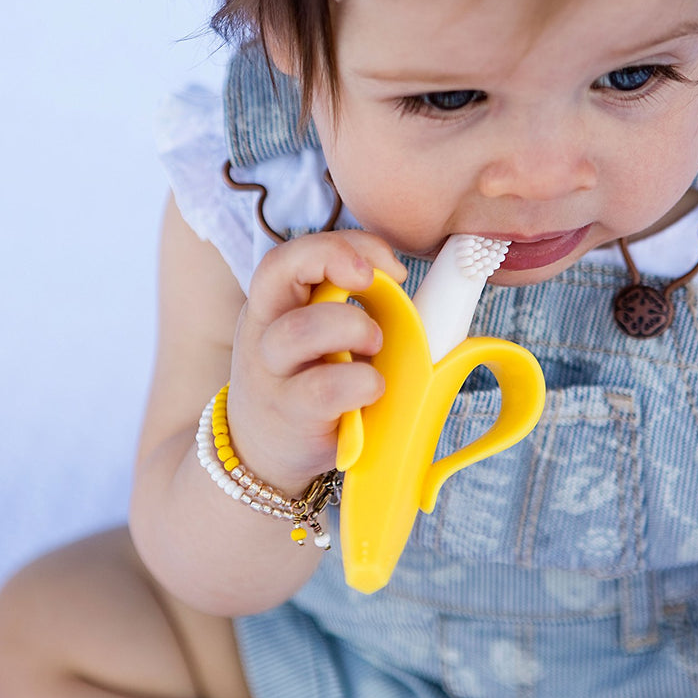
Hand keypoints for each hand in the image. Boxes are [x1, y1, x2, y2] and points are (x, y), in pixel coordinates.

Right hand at [224, 231, 406, 493]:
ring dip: (352, 326)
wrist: (261, 452)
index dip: (342, 244)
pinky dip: (359, 381)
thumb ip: (353, 311)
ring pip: (297, 330)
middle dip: (336, 260)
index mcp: (275, 303)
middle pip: (279, 269)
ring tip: (377, 344)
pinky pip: (322, 388)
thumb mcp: (316, 340)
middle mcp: (263, 329)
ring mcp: (271, 372)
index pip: (292, 252)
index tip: (391, 266)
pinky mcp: (290, 413)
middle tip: (381, 284)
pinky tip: (372, 387)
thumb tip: (436, 302)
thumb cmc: (306, 384)